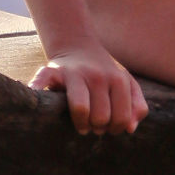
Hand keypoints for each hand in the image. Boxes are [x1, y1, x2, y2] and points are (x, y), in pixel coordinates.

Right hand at [31, 42, 148, 135]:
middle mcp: (97, 76)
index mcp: (118, 79)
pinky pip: (43, 82)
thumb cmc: (104, 72)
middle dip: (97, 128)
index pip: (120, 118)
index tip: (108, 126)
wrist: (77, 45)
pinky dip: (38, 90)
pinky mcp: (52, 70)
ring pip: (81, 110)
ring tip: (81, 123)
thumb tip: (130, 129)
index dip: (114, 128)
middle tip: (94, 125)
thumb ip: (136, 105)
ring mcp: (74, 73)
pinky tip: (39, 95)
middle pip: (101, 118)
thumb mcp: (126, 84)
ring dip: (81, 124)